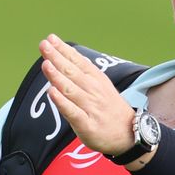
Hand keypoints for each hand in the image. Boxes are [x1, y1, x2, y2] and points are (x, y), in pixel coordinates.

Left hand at [40, 35, 136, 155]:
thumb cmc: (109, 109)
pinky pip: (72, 112)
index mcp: (97, 80)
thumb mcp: (101, 86)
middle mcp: (94, 91)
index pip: (78, 62)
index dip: (64, 50)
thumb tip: (64, 56)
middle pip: (72, 73)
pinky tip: (52, 92)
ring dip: (57, 77)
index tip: (51, 39)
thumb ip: (83, 74)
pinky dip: (62, 102)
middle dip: (57, 58)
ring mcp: (91, 108)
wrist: (130, 135)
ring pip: (71, 90)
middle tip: (44, 45)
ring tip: (46, 64)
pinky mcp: (87, 125)